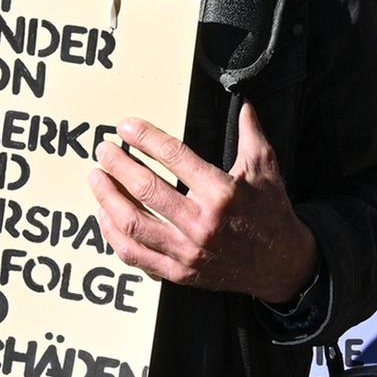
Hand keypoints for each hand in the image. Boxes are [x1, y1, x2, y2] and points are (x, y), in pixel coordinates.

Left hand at [91, 105, 317, 303]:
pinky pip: (136, 256)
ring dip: (108, 199)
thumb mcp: (266, 169)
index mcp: (222, 193)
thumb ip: (251, 134)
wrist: (281, 265)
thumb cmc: (271, 212)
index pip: (174, 157)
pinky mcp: (179, 272)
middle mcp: (203, 223)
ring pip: (133, 224)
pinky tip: (105, 216)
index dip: (146, 138)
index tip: (126, 127)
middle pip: (146, 189)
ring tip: (96, 178)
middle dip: (118, 166)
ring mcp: (188, 251)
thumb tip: (244, 103)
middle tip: (103, 150)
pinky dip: (114, 236)